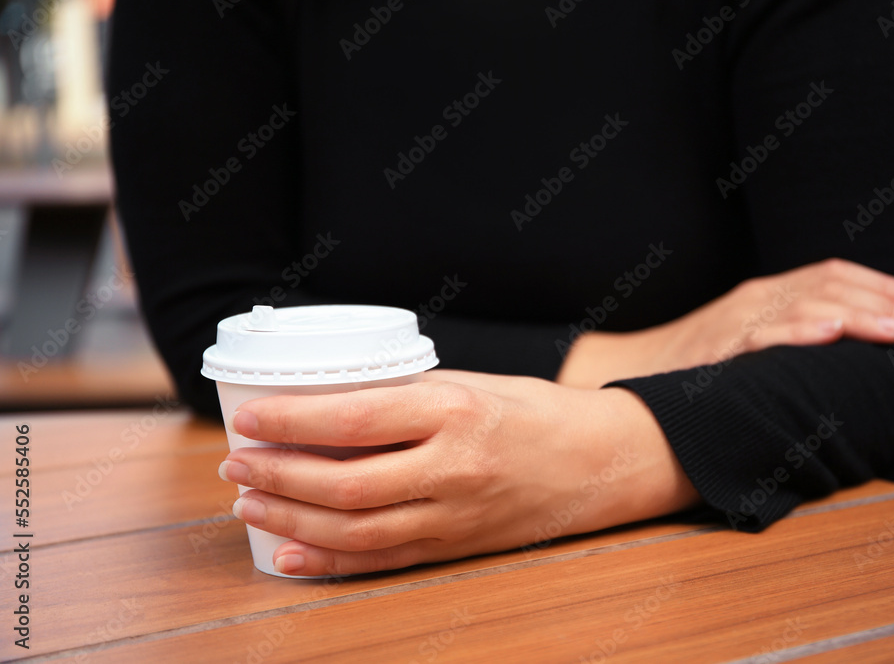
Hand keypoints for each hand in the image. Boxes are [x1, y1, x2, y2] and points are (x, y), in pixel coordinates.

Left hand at [219, 370, 699, 575]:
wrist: (604, 462)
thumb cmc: (536, 412)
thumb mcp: (473, 384)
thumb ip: (407, 398)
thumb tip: (330, 405)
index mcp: (455, 411)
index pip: (355, 420)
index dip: (292, 423)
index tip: (248, 419)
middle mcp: (454, 468)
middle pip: (346, 484)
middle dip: (278, 476)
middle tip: (236, 465)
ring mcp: (457, 515)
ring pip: (357, 529)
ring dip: (291, 520)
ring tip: (248, 504)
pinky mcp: (459, 546)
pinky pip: (385, 560)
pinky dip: (330, 562)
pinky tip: (288, 554)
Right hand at [557, 258, 893, 387]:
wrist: (631, 369)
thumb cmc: (695, 361)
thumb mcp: (746, 337)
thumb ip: (786, 331)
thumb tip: (841, 343)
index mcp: (764, 292)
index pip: (832, 274)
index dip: (881, 286)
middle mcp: (754, 297)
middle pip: (830, 286)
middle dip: (886, 303)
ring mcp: (735, 319)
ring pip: (805, 306)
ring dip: (859, 317)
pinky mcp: (716, 346)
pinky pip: (760, 334)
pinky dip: (796, 332)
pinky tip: (828, 335)